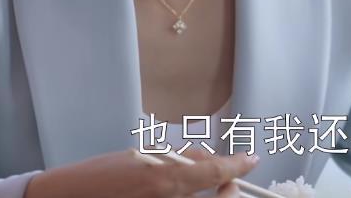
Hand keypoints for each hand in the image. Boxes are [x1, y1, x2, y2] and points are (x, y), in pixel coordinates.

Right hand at [24, 146, 259, 197]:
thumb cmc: (100, 175)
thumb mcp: (142, 157)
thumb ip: (175, 159)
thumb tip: (202, 158)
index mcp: (166, 179)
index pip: (215, 173)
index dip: (237, 166)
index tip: (251, 160)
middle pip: (215, 196)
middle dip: (227, 186)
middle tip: (230, 178)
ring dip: (199, 192)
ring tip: (180, 181)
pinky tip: (173, 191)